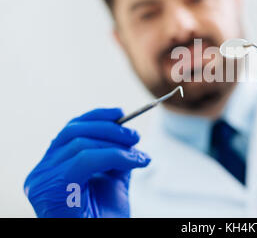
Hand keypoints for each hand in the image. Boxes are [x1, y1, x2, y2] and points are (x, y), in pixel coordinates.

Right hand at [24, 108, 150, 217]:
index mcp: (53, 167)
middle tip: (136, 137)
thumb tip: (129, 137)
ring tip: (139, 155)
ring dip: (117, 145)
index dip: (96, 117)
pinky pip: (86, 159)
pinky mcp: (52, 187)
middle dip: (110, 128)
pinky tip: (134, 162)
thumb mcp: (111, 181)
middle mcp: (42, 171)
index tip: (121, 113)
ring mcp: (43, 178)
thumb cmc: (102, 218)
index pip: (70, 130)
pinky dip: (114, 156)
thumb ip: (115, 158)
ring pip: (81, 143)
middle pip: (74, 131)